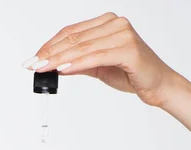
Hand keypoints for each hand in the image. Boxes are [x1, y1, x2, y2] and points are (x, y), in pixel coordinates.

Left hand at [22, 12, 178, 108]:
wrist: (158, 85)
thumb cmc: (133, 74)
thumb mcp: (100, 67)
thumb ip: (80, 63)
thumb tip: (56, 64)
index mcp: (107, 23)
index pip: (72, 32)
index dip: (50, 45)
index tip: (34, 58)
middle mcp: (115, 24)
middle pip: (74, 38)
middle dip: (50, 53)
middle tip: (32, 64)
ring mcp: (122, 34)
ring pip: (83, 47)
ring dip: (59, 59)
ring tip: (42, 68)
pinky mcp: (128, 49)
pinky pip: (96, 57)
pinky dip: (77, 63)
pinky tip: (62, 69)